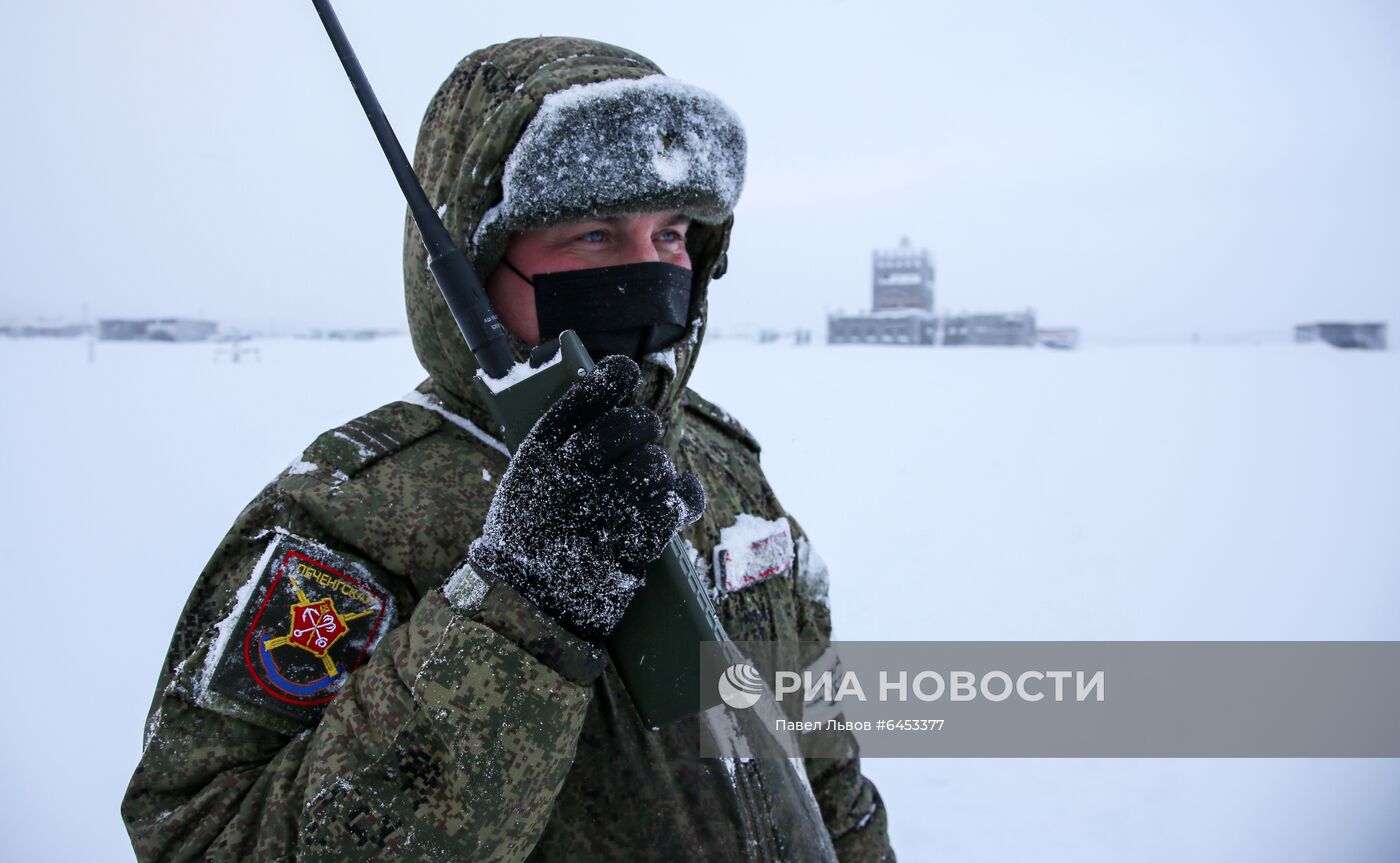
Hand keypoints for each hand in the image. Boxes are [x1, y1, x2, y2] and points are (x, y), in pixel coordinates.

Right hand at [467, 355, 705, 638]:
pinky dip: (676, 504)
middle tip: (646, 436)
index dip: (610, 379)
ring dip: (660, 471)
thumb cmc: (528, 540)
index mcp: (536, 459)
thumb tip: (607, 405)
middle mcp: (567, 482)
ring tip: (652, 480)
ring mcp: (596, 517)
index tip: (625, 372)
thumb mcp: (523, 487)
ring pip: (654, 466)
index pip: (581, 400)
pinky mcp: (625, 551)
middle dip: (644, 426)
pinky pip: (668, 510)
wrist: (520, 608)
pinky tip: (671, 506)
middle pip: (627, 428)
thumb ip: (559, 450)